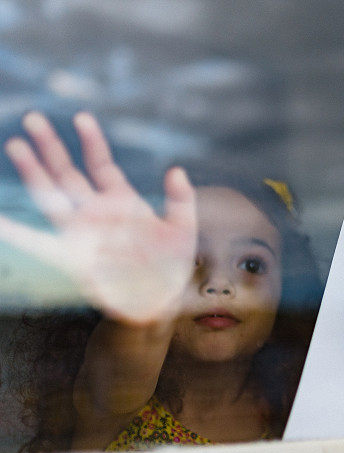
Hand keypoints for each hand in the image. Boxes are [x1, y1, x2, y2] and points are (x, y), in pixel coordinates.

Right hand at [1, 112, 196, 324]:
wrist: (159, 301)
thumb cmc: (170, 264)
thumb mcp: (182, 229)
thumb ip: (180, 199)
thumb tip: (176, 169)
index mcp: (122, 201)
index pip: (101, 164)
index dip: (91, 141)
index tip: (81, 117)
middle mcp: (96, 212)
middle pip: (68, 173)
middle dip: (51, 146)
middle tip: (33, 118)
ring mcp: (81, 232)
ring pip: (51, 196)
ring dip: (33, 172)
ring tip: (16, 146)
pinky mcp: (73, 257)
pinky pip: (40, 243)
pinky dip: (17, 234)